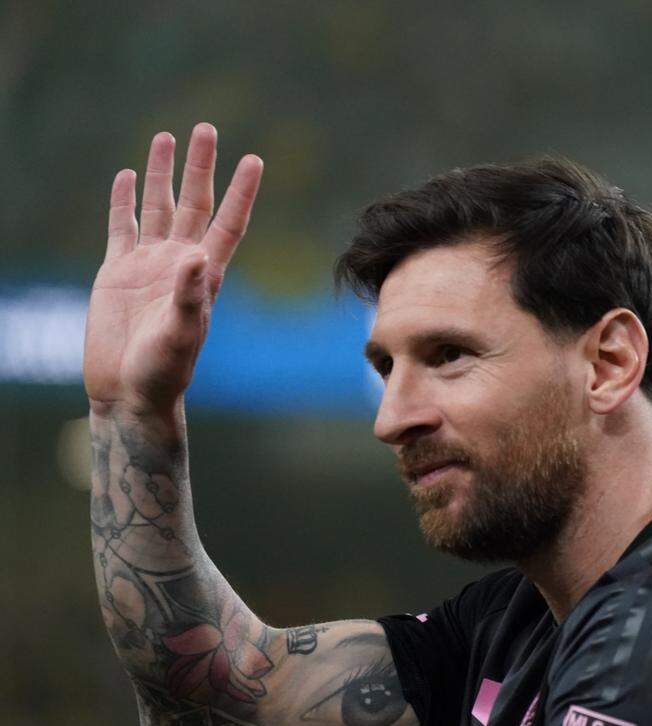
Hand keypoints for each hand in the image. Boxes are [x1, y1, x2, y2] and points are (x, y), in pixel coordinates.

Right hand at [84, 123, 262, 415]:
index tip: (255, 160)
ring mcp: (148, 264)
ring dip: (161, 173)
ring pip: (158, 206)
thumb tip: (196, 256)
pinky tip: (124, 175)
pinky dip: (123, 202)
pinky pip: (121, 227)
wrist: (129, 391)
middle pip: (195, 202)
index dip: (241, 192)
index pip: (228, 222)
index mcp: (206, 274)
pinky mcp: (117, 272)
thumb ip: (189, 295)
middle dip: (200, 166)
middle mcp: (181, 262)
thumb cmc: (164, 370)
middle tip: (206, 127)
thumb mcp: (181, 333)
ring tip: (165, 136)